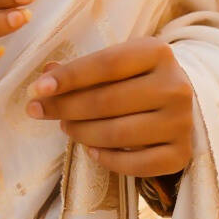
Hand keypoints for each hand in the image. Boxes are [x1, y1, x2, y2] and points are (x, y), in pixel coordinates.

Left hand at [25, 37, 192, 177]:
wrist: (182, 103)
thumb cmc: (137, 78)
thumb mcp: (116, 64)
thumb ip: (81, 69)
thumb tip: (44, 78)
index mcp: (157, 53)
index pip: (106, 64)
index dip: (69, 77)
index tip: (37, 89)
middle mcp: (175, 86)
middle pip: (108, 101)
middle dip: (66, 107)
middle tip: (39, 111)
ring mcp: (181, 122)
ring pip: (119, 134)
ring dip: (82, 133)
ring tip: (65, 127)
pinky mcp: (182, 154)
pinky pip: (136, 165)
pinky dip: (108, 160)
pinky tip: (91, 150)